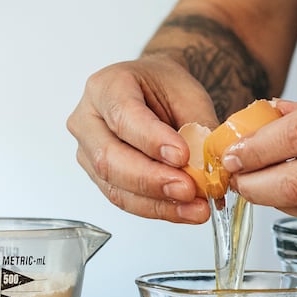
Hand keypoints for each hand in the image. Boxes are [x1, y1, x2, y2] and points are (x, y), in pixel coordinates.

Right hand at [67, 54, 218, 223]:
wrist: (152, 91)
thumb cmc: (164, 87)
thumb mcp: (188, 95)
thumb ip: (198, 128)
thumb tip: (209, 166)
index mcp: (106, 86)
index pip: (123, 117)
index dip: (152, 140)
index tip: (182, 156)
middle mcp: (88, 119)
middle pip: (109, 158)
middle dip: (152, 180)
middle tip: (188, 188)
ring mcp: (88, 151)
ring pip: (115, 186)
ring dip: (158, 203)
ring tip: (194, 207)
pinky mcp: (99, 177)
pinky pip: (124, 199)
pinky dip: (157, 209)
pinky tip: (184, 210)